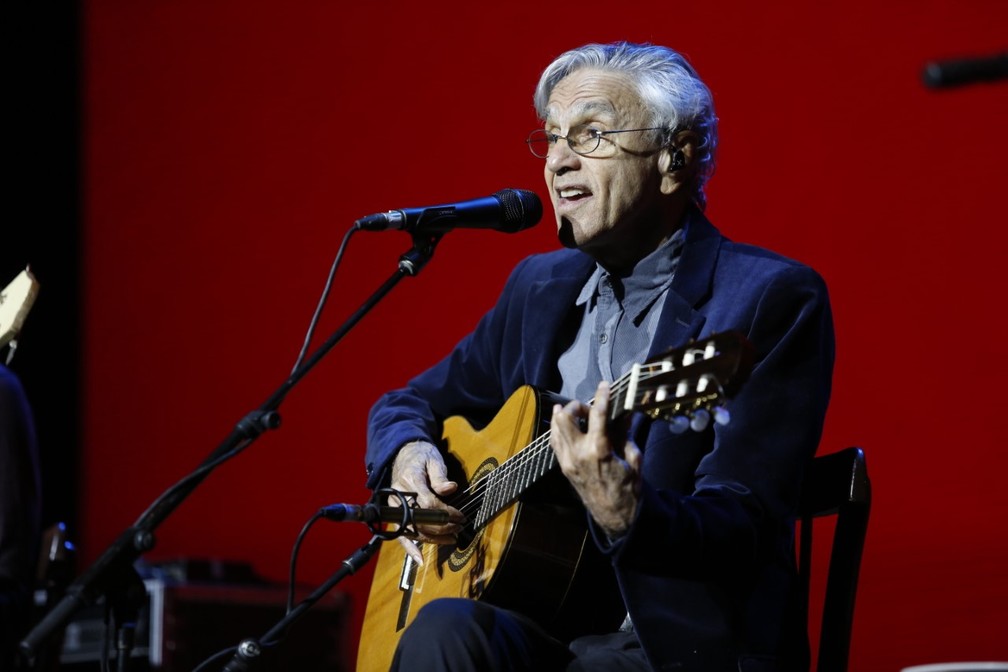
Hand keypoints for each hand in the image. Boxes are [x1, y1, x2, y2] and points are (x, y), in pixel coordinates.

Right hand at [389, 440, 464, 563]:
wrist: (403, 454)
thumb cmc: (421, 456)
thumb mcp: (433, 460)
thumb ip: (440, 476)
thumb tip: (450, 489)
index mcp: (410, 480)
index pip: (429, 503)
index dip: (446, 514)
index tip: (461, 517)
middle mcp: (399, 496)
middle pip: (421, 519)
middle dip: (442, 528)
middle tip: (459, 529)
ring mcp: (395, 507)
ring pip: (413, 530)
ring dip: (433, 539)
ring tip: (451, 540)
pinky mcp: (395, 514)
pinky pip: (400, 534)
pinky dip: (410, 548)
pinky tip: (420, 559)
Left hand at [550, 381, 641, 537]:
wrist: (615, 516)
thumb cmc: (629, 489)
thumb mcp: (633, 459)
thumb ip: (625, 433)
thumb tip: (625, 413)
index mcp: (599, 450)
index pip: (597, 414)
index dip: (602, 395)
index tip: (604, 385)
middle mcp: (578, 453)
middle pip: (565, 417)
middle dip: (577, 406)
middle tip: (589, 407)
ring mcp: (567, 461)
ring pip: (555, 427)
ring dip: (565, 416)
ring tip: (578, 414)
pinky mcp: (563, 467)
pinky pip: (555, 441)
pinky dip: (559, 430)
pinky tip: (568, 427)